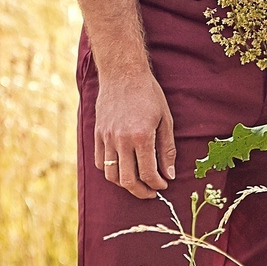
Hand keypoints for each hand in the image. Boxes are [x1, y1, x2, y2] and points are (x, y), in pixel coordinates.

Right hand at [95, 66, 175, 198]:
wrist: (122, 73)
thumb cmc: (148, 94)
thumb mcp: (165, 119)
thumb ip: (167, 149)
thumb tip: (169, 174)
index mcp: (141, 137)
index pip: (148, 173)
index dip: (157, 184)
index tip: (164, 185)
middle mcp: (121, 140)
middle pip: (127, 180)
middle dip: (141, 191)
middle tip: (151, 192)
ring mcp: (106, 138)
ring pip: (111, 174)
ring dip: (125, 184)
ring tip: (137, 183)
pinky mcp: (97, 134)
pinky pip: (100, 161)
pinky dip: (110, 171)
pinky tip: (122, 169)